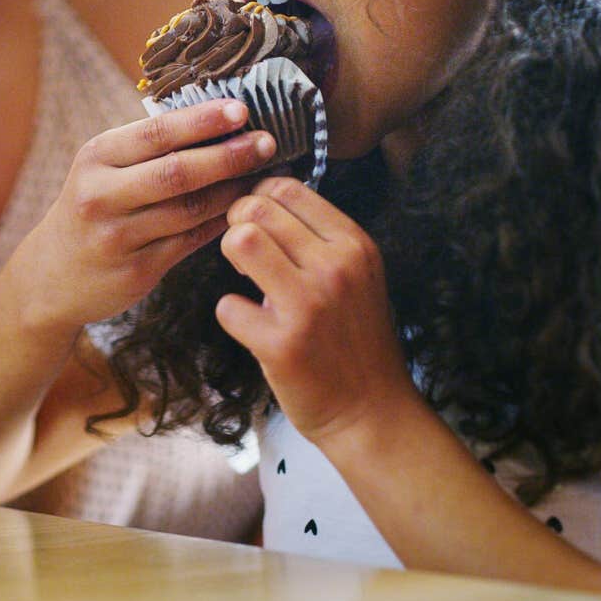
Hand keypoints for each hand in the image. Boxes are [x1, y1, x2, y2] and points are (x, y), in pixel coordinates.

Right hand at [7, 101, 277, 332]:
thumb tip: (220, 121)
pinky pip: (191, 241)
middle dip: (228, 155)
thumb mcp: (102, 169)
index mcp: (96, 157)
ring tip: (265, 175)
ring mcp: (118, 237)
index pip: (156, 132)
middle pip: (177, 171)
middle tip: (267, 142)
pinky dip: (222, 222)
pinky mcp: (136, 271)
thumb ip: (149, 149)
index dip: (203, 120)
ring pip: (190, 209)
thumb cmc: (90, 209)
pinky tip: (245, 209)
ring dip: (234, 190)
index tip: (242, 110)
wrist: (50, 277)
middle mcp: (101, 195)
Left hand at [214, 177, 417, 444]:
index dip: (258, 198)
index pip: (288, 188)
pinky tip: (252, 326)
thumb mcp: (358, 276)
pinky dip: (232, 314)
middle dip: (237, 224)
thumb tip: (266, 196)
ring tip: (246, 279)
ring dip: (231, 256)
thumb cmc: (357, 340)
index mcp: (354, 245)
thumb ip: (321, 238)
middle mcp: (336, 268)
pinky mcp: (282, 345)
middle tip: (244, 252)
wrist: (373, 411)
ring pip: (241, 241)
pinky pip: (228, 306)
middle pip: (257, 209)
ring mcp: (309, 305)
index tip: (258, 222)